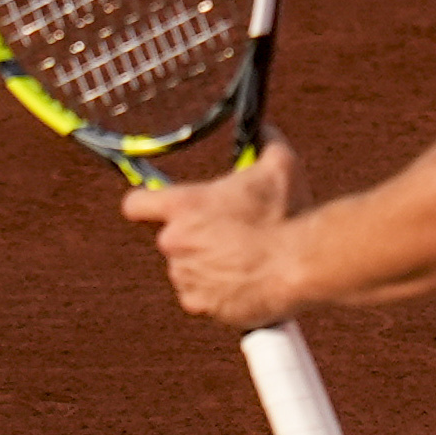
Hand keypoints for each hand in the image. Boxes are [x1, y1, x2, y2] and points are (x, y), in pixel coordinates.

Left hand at [121, 135, 304, 329]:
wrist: (300, 265)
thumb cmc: (287, 214)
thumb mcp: (279, 167)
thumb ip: (266, 142)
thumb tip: (264, 129)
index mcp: (183, 206)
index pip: (135, 204)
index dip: (146, 203)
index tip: (158, 205)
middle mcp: (175, 242)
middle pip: (170, 238)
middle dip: (194, 237)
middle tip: (228, 233)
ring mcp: (185, 276)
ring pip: (186, 269)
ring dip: (206, 265)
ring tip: (243, 258)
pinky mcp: (200, 305)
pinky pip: (200, 298)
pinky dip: (217, 293)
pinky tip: (243, 281)